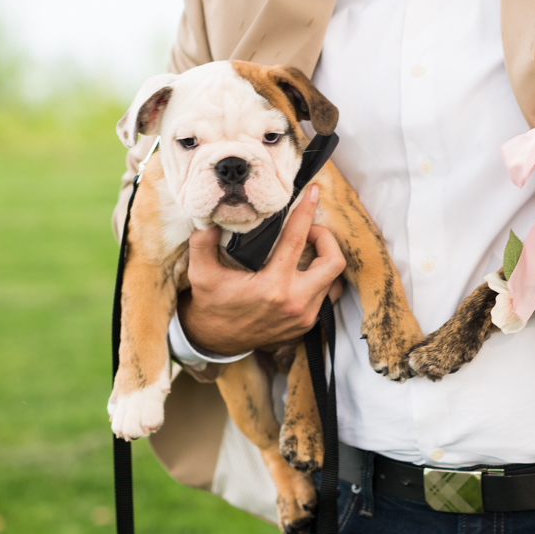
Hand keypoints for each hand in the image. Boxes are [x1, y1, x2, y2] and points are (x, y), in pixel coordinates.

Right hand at [178, 185, 346, 354]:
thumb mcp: (201, 273)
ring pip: (334, 279)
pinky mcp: (307, 324)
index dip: (306, 212)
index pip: (297, 240)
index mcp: (272, 287)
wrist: (216, 341)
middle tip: (307, 230)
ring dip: (324, 259)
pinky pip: (327, 295)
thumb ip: (203, 243)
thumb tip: (211, 219)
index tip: (314, 192)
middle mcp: (295, 302)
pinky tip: (307, 269)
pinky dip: (322, 279)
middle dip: (325, 238)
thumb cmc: (210, 304)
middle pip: (333, 261)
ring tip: (307, 247)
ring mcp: (304, 316)